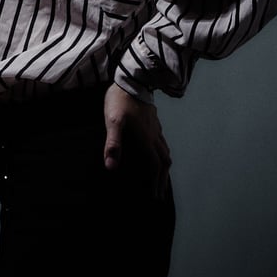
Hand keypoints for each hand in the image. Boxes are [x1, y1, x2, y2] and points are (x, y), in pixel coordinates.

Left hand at [103, 83, 171, 198]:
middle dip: (163, 179)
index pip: (154, 166)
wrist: (132, 79)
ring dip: (164, 166)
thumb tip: (111, 167)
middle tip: (160, 192)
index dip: (155, 182)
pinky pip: (162, 141)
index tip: (155, 196)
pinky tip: (156, 150)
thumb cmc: (120, 101)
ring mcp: (155, 127)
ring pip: (165, 151)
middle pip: (164, 162)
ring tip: (161, 176)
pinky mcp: (154, 120)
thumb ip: (113, 144)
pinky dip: (162, 152)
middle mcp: (154, 136)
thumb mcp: (113, 123)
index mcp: (145, 140)